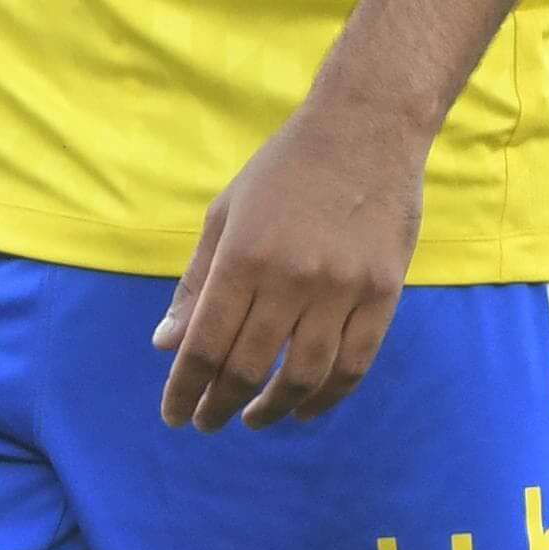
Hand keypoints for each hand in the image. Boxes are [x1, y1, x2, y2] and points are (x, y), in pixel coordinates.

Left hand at [155, 88, 426, 430]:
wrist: (366, 127)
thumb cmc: (285, 169)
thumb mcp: (226, 213)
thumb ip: (196, 282)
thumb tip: (166, 345)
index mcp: (243, 256)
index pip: (204, 345)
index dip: (185, 390)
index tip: (176, 415)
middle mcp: (290, 277)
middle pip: (249, 368)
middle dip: (220, 405)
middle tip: (208, 421)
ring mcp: (341, 288)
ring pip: (303, 377)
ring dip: (272, 409)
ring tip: (253, 418)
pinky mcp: (382, 292)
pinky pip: (353, 365)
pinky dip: (327, 398)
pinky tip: (305, 409)